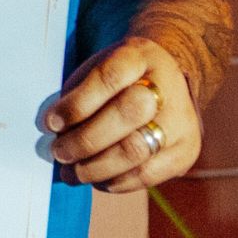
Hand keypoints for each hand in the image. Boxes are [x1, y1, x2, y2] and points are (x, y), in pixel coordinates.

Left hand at [45, 37, 202, 192]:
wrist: (165, 82)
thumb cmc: (117, 80)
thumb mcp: (97, 70)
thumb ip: (77, 97)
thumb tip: (57, 135)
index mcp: (140, 56)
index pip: (110, 78)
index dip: (77, 104)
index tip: (50, 122)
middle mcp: (168, 86)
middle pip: (128, 114)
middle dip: (86, 140)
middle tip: (59, 152)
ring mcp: (182, 121)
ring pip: (136, 150)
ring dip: (95, 168)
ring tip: (70, 172)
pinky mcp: (187, 152)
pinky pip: (146, 175)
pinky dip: (114, 181)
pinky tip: (96, 178)